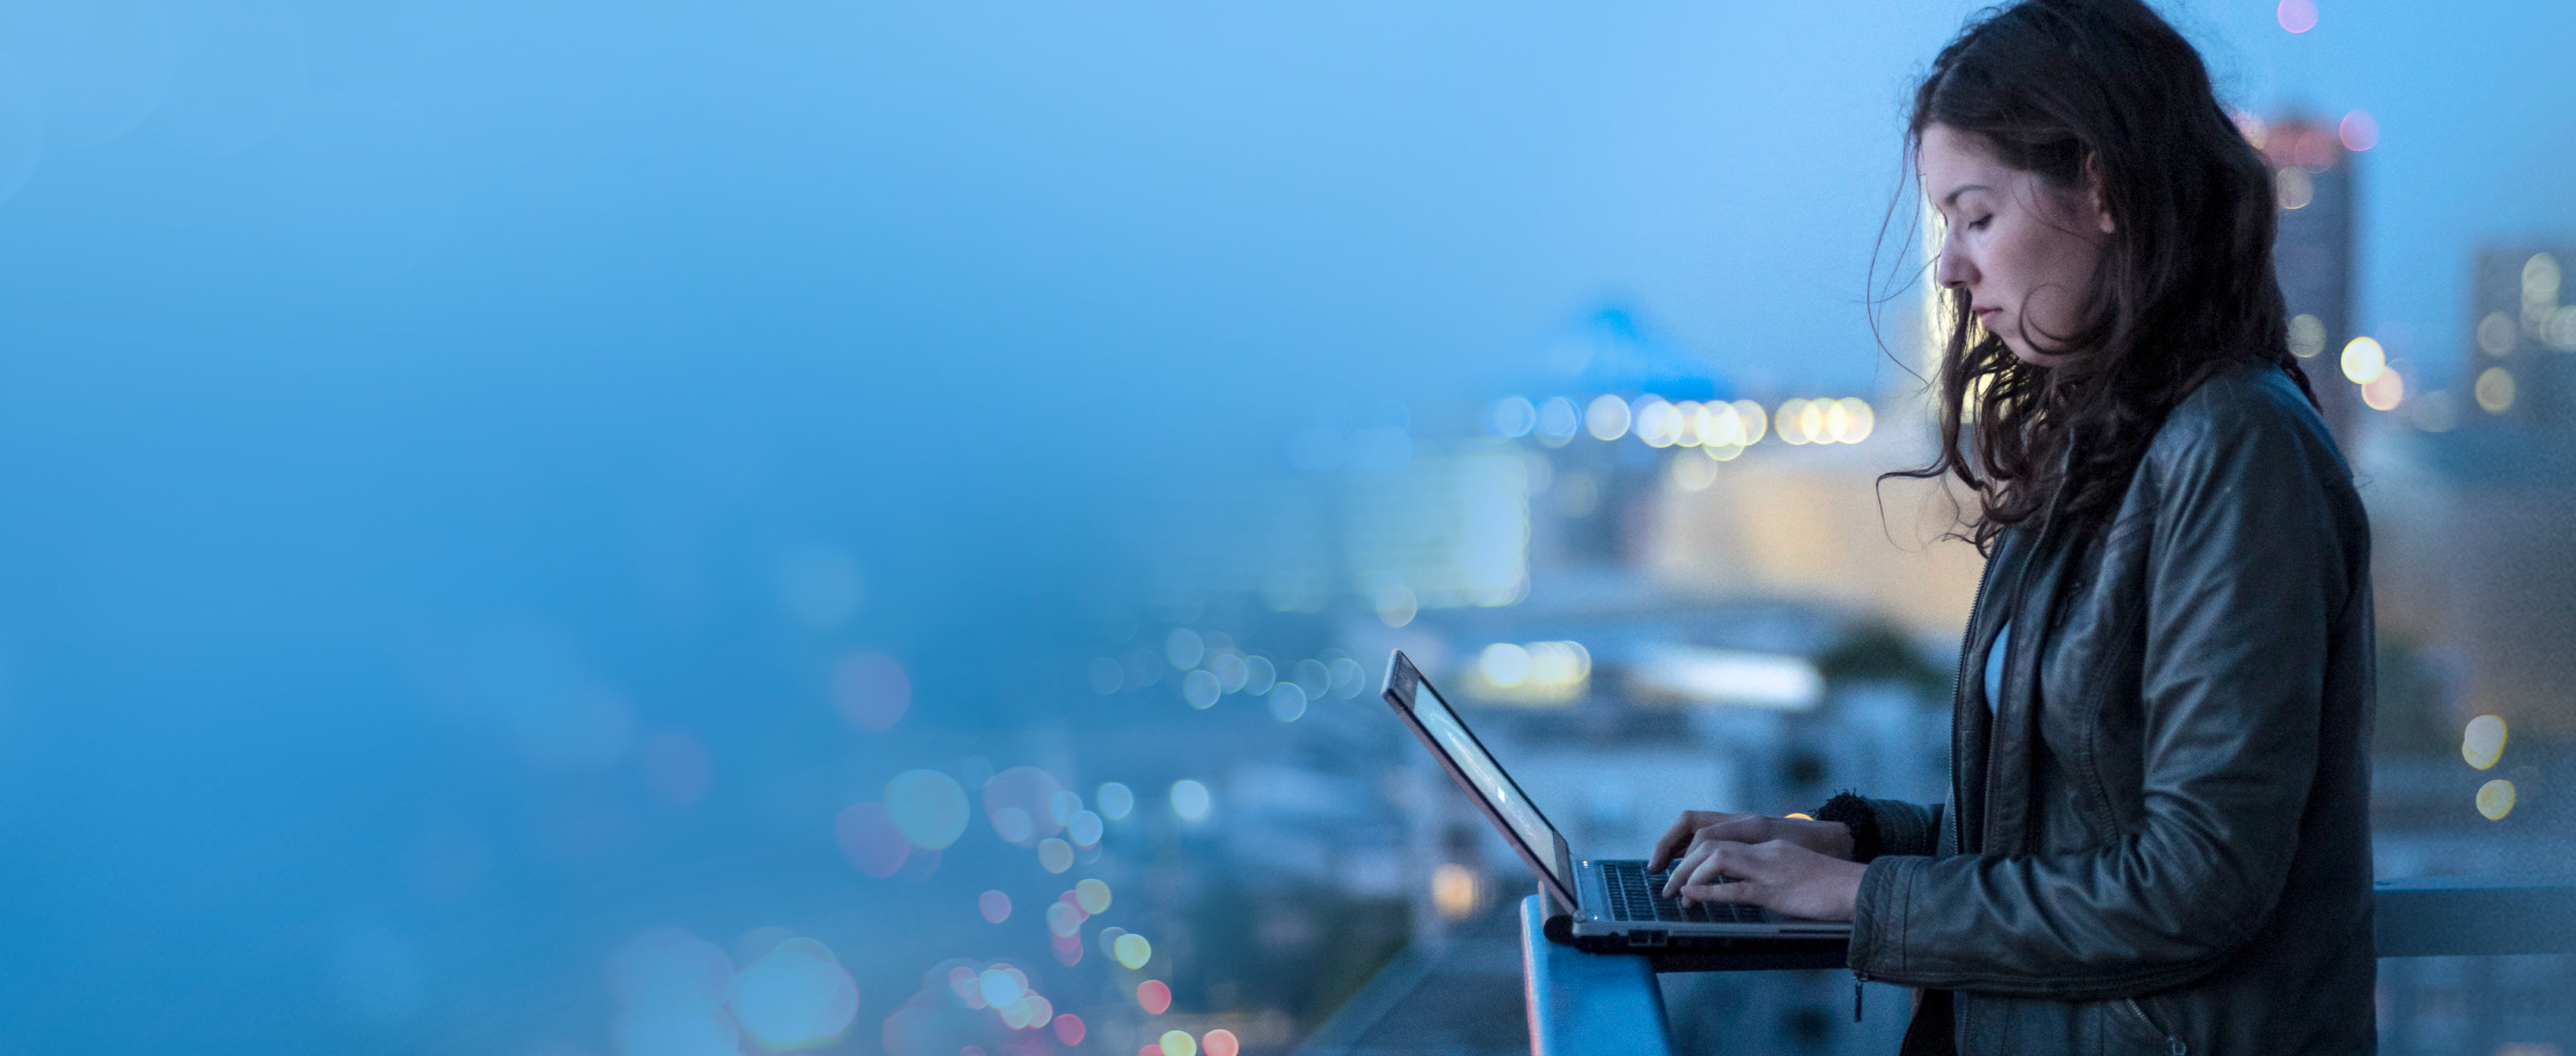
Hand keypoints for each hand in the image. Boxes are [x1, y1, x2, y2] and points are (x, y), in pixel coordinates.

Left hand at [1649, 811, 1854, 883]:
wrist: (1857, 888)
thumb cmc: (1828, 885)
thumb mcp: (1790, 871)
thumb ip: (1764, 873)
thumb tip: (1739, 886)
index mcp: (1767, 844)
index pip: (1718, 838)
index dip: (1690, 851)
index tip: (1676, 868)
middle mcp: (1763, 850)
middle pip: (1709, 844)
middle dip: (1681, 861)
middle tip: (1667, 882)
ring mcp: (1768, 869)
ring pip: (1716, 860)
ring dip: (1689, 875)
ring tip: (1675, 892)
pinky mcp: (1774, 891)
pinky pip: (1734, 887)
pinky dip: (1708, 891)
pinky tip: (1692, 896)